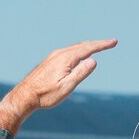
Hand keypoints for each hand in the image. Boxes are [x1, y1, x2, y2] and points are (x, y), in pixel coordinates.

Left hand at [0, 39, 116, 132]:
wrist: (24, 96)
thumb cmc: (45, 95)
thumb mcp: (66, 87)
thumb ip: (80, 73)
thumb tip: (93, 60)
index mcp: (66, 58)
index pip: (89, 48)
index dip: (102, 45)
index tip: (114, 42)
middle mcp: (60, 54)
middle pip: (82, 45)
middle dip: (98, 44)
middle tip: (111, 42)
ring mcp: (53, 56)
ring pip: (75, 47)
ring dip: (88, 46)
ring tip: (98, 46)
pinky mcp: (49, 61)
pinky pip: (68, 51)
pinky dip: (78, 50)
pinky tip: (79, 54)